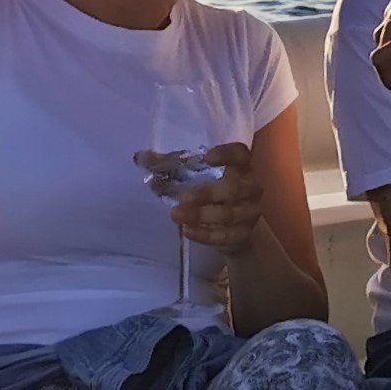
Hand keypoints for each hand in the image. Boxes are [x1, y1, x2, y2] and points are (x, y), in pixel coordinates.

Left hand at [173, 140, 266, 260]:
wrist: (234, 228)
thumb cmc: (212, 192)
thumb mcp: (193, 175)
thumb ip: (169, 164)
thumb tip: (139, 157)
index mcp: (240, 166)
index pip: (241, 154)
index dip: (227, 154)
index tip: (207, 157)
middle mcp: (251, 187)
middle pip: (235, 188)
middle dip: (208, 193)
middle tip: (183, 197)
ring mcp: (250, 211)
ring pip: (230, 213)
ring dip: (202, 215)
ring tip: (176, 215)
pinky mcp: (244, 234)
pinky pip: (226, 235)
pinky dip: (206, 234)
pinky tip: (187, 231)